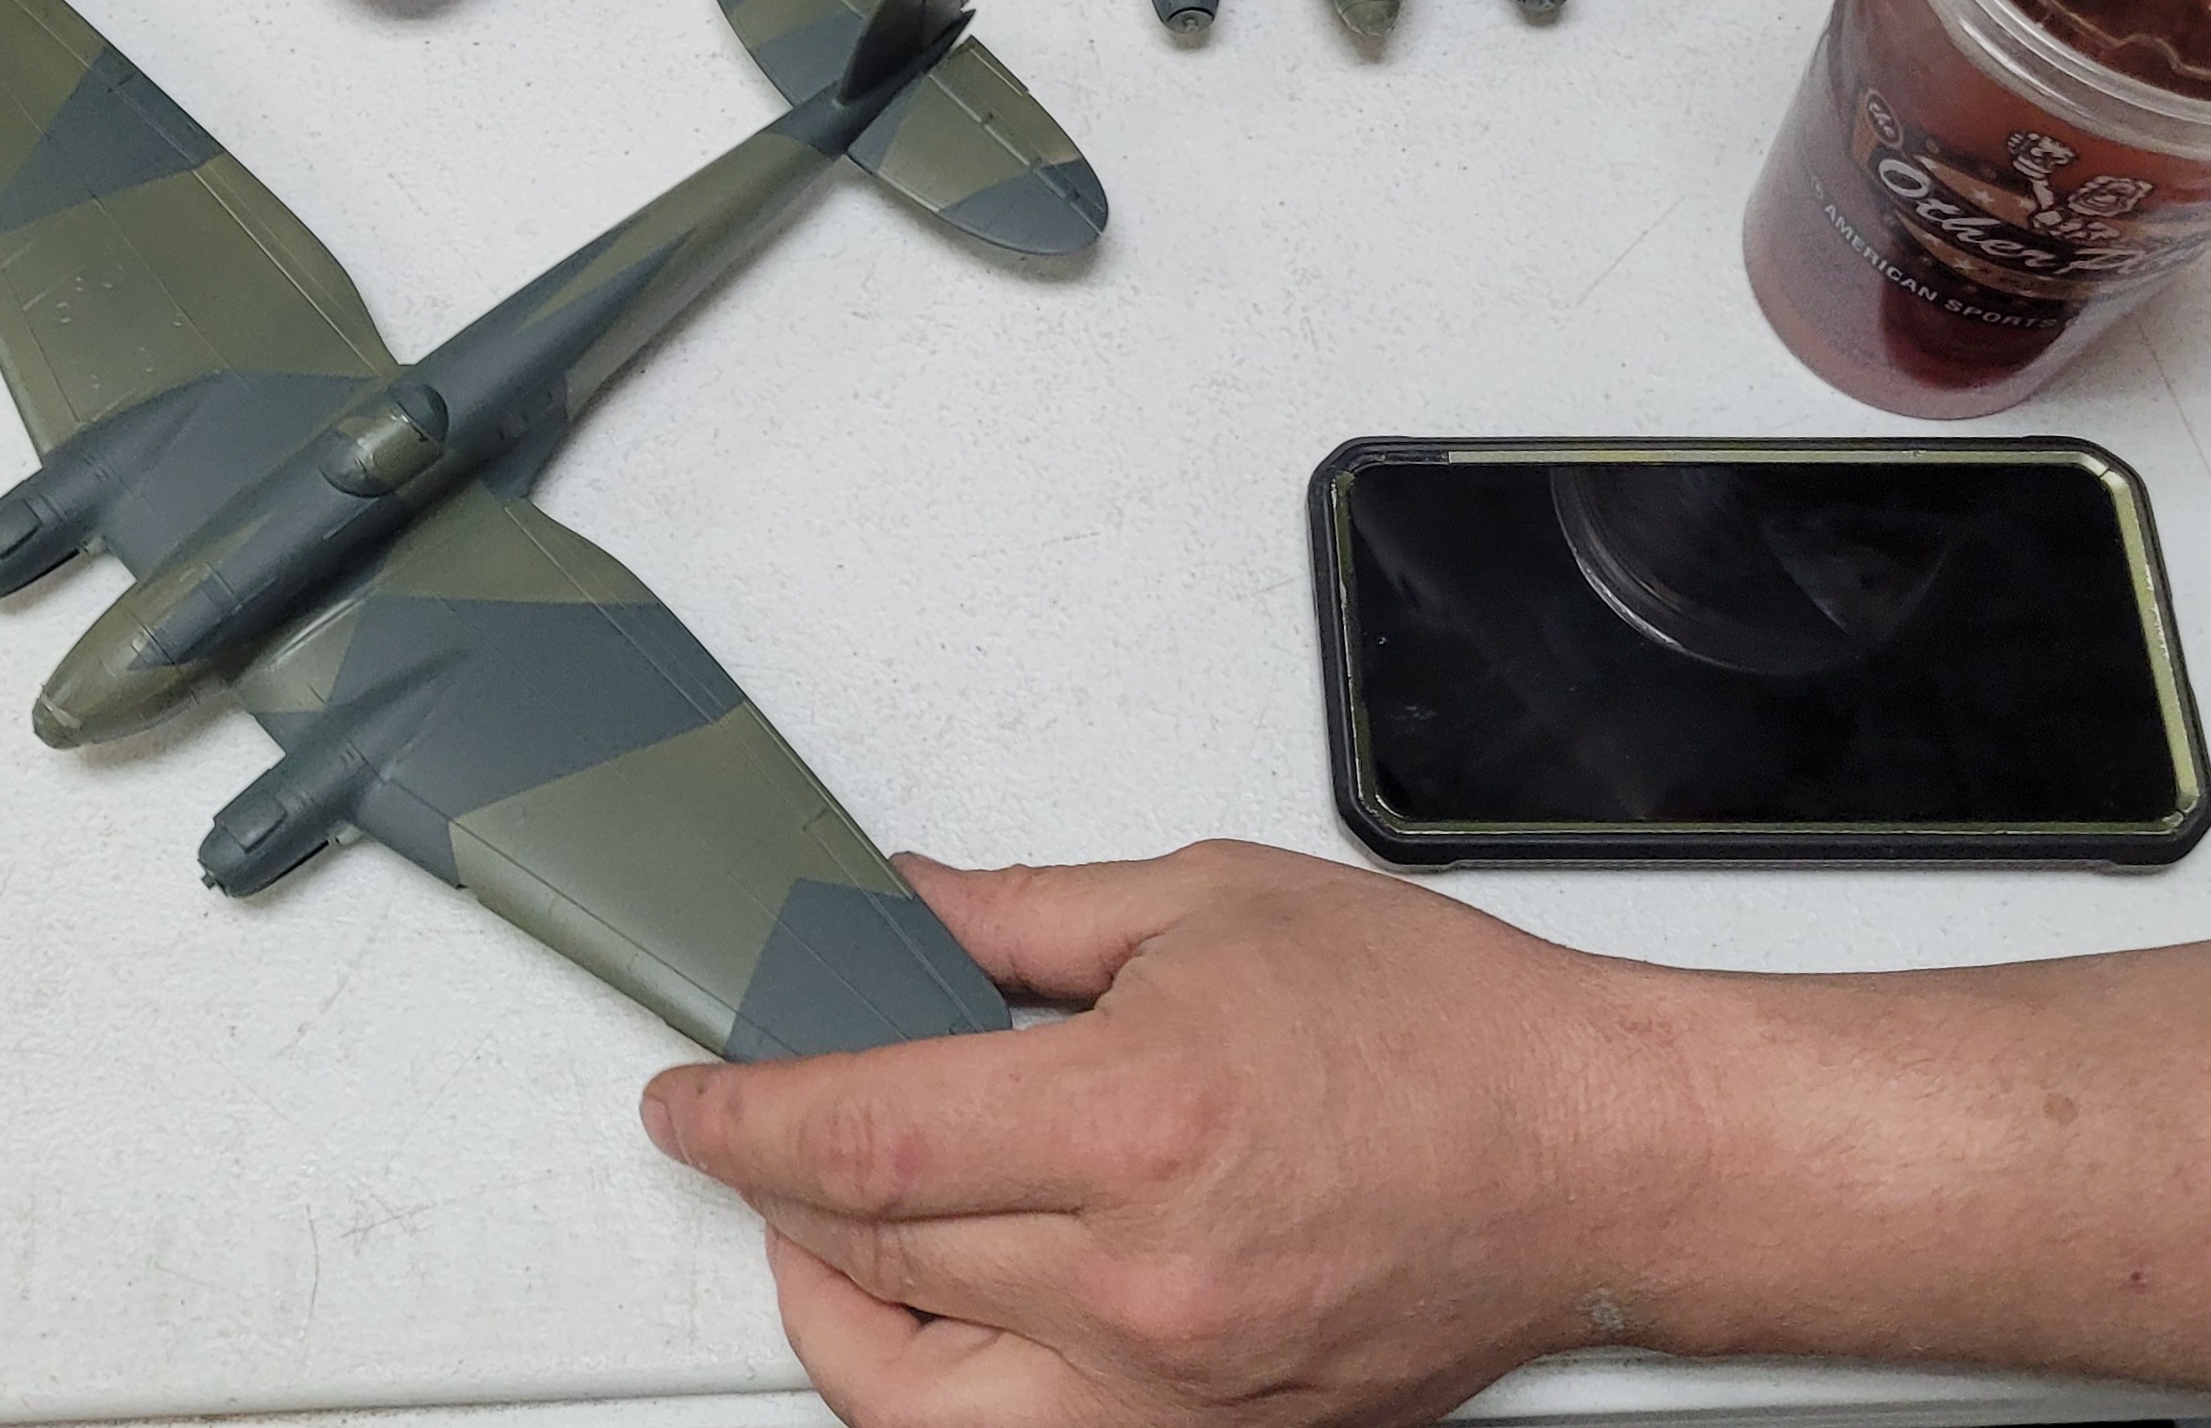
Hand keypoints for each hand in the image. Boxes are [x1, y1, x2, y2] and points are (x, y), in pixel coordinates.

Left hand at [640, 842, 1691, 1427]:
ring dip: (836, 1319)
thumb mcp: (1208, 903)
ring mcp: (1179, 1394)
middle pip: (875, 1260)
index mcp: (1137, 1120)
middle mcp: (1144, 1285)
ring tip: (822, 1232)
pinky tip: (938, 1310)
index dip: (745, 1116)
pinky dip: (948, 1392)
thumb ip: (1022, 916)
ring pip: (923, 1407)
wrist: (1593, 1154)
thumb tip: (899, 903)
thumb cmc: (1438, 1027)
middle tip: (756, 1122)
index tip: (688, 1098)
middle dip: (777, 1188)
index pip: (868, 1136)